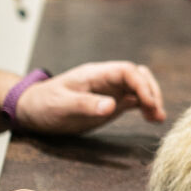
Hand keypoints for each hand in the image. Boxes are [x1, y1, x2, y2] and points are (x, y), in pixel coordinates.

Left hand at [15, 61, 165, 133]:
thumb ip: (86, 104)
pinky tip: (152, 118)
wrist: (33, 110)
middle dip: (151, 91)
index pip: (127, 71)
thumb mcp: (61, 105)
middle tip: (155, 111)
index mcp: (96, 74)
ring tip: (157, 118)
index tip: (148, 103)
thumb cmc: (44, 105)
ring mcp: (111, 90)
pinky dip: (147, 107)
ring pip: (140, 87)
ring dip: (152, 99)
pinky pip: (135, 100)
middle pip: (139, 76)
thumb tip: (112, 106)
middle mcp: (107, 79)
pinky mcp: (112, 103)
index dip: (142, 85)